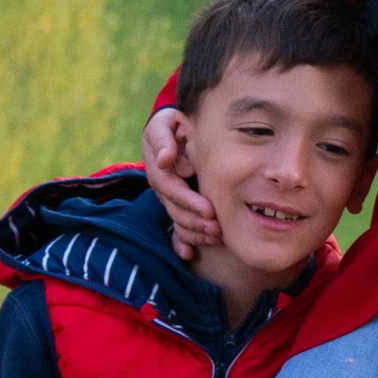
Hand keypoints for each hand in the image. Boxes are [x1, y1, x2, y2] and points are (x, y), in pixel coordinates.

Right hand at [142, 106, 217, 257]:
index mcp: (160, 169)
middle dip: (196, 221)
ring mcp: (169, 199)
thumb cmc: (174, 124)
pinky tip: (188, 254)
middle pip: (175, 210)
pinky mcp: (176, 206)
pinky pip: (174, 229)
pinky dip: (180, 243)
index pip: (171, 189)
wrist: (176, 129)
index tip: (209, 210)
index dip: (188, 201)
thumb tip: (166, 160)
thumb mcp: (165, 123)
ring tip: (216, 237)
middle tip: (217, 229)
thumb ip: (163, 138)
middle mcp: (162, 187)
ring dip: (195, 232)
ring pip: (177, 221)